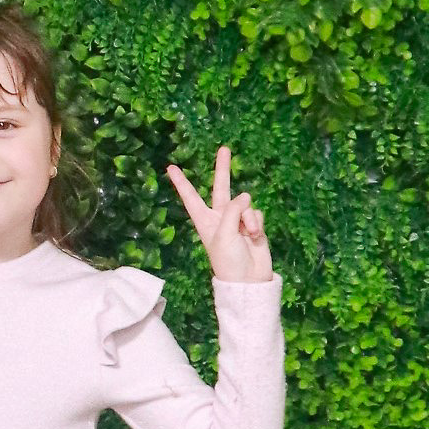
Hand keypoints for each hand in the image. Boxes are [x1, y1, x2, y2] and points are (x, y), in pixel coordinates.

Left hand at [166, 145, 271, 283]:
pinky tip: (255, 237)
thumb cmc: (228, 260)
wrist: (248, 280)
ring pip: (244, 203)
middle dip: (223, 169)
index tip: (171, 167)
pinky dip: (257, 223)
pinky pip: (256, 212)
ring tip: (247, 235)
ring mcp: (237, 220)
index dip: (182, 183)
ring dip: (248, 217)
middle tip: (224, 148)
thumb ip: (233, 209)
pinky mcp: (253, 224)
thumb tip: (246, 195)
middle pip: (221, 187)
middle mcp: (219, 217)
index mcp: (204, 220)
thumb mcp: (224, 233)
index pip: (190, 197)